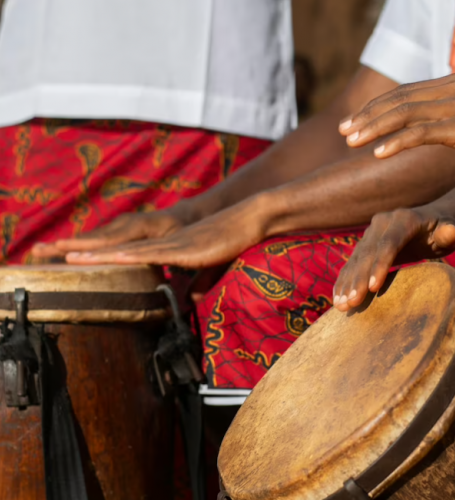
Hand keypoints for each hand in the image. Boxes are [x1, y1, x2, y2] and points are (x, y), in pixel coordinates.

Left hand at [63, 200, 265, 267]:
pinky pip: (150, 254)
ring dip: (99, 254)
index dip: (103, 257)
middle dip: (88, 253)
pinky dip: (126, 257)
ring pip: (128, 250)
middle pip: (119, 249)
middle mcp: (163, 242)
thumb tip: (190, 301)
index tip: (78, 261)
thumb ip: (199, 284)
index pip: (129, 254)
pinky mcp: (183, 248)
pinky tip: (108, 258)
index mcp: (167, 247)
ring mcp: (171, 243)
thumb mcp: (211, 268)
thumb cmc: (233, 241)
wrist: (250, 219)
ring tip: (70, 257)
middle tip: (57, 256)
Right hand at [333, 207, 454, 311]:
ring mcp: (371, 233)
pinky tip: (337, 298)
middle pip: (368, 253)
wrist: (430, 219)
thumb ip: (451, 232)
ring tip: (341, 306)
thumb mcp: (452, 229)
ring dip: (347, 283)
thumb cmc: (444, 229)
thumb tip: (450, 233)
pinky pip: (352, 263)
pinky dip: (344, 281)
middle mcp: (382, 223)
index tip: (372, 287)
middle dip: (358, 279)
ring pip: (356, 259)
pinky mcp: (365, 244)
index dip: (380, 265)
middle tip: (352, 303)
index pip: (389, 243)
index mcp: (404, 219)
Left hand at [338, 73, 454, 168]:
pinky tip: (377, 154)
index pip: (406, 92)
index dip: (377, 107)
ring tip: (351, 142)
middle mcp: (453, 88)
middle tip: (343, 131)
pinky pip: (421, 133)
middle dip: (367, 116)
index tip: (355, 121)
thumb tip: (434, 128)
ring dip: (373, 128)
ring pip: (404, 114)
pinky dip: (396, 142)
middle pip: (398, 100)